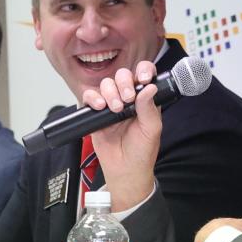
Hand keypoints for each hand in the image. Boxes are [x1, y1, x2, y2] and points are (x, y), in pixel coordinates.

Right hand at [81, 61, 160, 211]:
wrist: (125, 170)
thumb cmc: (141, 152)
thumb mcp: (151, 130)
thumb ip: (149, 108)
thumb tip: (150, 88)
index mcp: (145, 100)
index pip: (144, 75)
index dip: (143, 70)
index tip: (143, 78)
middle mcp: (127, 99)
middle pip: (122, 76)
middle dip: (123, 83)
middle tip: (127, 99)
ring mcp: (111, 105)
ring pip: (106, 84)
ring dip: (109, 92)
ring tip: (114, 109)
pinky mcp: (95, 114)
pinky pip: (89, 97)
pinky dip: (93, 98)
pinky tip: (100, 107)